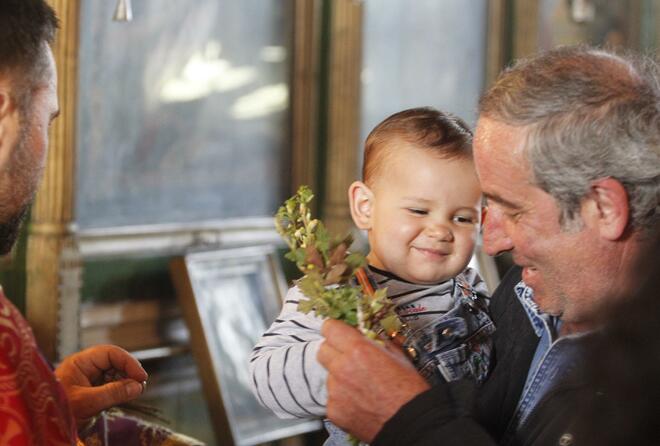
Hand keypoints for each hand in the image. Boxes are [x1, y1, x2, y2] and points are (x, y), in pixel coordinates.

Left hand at [54, 345, 147, 423]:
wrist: (44, 425)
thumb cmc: (59, 410)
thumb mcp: (87, 402)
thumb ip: (113, 393)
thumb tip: (138, 386)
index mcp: (80, 362)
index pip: (110, 353)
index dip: (128, 362)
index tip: (141, 376)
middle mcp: (85, 367)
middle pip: (114, 362)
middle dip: (128, 372)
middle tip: (139, 386)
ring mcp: (88, 378)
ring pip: (114, 373)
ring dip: (125, 381)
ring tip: (133, 392)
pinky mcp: (90, 390)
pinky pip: (110, 384)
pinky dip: (119, 389)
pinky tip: (124, 396)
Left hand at [317, 320, 429, 442]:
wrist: (410, 423)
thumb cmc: (409, 391)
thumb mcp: (398, 357)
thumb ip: (378, 343)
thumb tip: (370, 338)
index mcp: (358, 350)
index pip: (329, 327)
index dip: (335, 330)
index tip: (340, 334)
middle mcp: (342, 368)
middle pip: (323, 349)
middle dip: (334, 351)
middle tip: (349, 359)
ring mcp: (335, 390)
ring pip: (328, 375)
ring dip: (339, 376)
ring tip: (359, 386)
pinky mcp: (333, 410)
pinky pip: (331, 397)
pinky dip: (341, 398)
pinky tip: (358, 402)